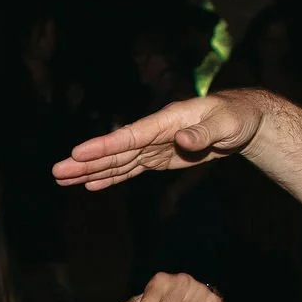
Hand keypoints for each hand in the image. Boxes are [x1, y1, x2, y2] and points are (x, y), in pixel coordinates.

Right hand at [54, 91, 267, 189]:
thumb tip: (183, 141)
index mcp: (166, 120)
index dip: (104, 146)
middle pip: (115, 150)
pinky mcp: (159, 158)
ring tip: (62, 179)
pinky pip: (130, 169)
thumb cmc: (237, 117)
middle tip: (57, 171)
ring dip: (91, 171)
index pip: (130, 136)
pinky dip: (111, 177)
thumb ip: (204, 133)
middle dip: (86, 161)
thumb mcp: (227, 124)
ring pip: (118, 161)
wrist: (243, 120)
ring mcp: (154, 146)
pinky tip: (91, 184)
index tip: (78, 153)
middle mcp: (154, 133)